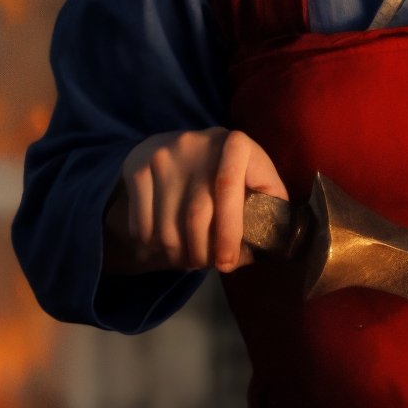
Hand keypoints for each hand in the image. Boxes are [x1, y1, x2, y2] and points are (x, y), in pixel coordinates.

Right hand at [103, 127, 286, 273]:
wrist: (181, 151)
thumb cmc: (231, 178)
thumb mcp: (257, 184)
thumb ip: (268, 210)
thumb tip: (268, 246)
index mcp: (237, 144)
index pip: (229, 187)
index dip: (229, 231)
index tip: (227, 263)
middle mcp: (200, 142)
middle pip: (197, 212)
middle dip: (202, 251)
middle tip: (206, 265)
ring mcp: (166, 153)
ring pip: (168, 224)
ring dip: (177, 254)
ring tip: (187, 260)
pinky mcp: (138, 166)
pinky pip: (142, 222)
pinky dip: (150, 244)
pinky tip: (162, 247)